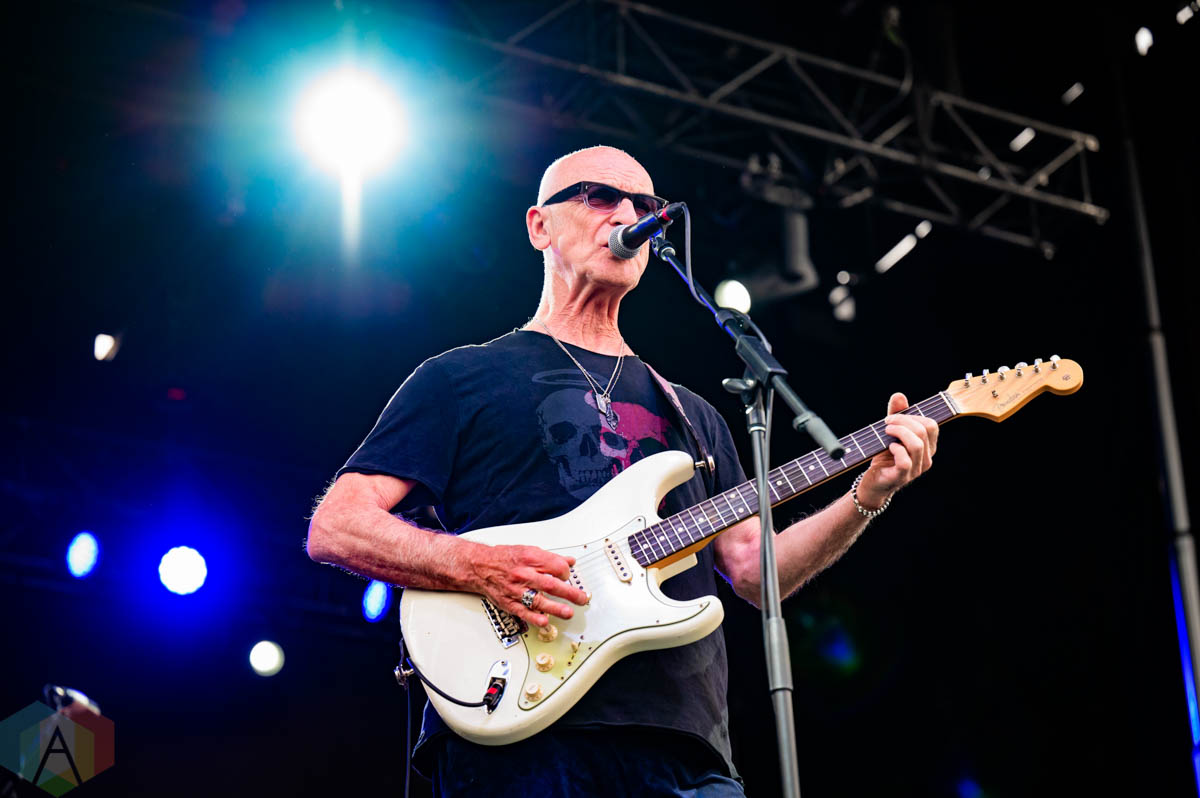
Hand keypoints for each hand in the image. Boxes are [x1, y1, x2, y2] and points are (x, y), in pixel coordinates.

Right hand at [466, 543, 589, 627]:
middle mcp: (523, 574)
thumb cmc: (504, 558)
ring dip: (555, 608)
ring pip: (538, 600)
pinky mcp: (509, 602)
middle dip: (569, 593)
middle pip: (550, 584)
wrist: (479, 566)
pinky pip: (523, 612)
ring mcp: (516, 590)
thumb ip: (550, 558)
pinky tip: (545, 621)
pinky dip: (534, 618)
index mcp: (530, 558)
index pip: (556, 566)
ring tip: (568, 613)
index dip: (566, 573)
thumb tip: (569, 561)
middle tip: (582, 598)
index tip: (569, 577)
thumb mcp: (528, 550)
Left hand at [858, 392, 937, 507]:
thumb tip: (899, 395)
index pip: (931, 425)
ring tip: (886, 431)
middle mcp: (926, 458)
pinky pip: (906, 461)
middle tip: (886, 423)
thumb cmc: (884, 457)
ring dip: (899, 432)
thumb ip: (896, 415)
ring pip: (916, 444)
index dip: (912, 416)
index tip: (893, 417)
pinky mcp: (902, 476)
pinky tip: (888, 447)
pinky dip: (896, 449)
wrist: (873, 482)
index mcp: (927, 447)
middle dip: (903, 421)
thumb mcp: (890, 433)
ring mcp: (916, 469)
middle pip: (924, 430)